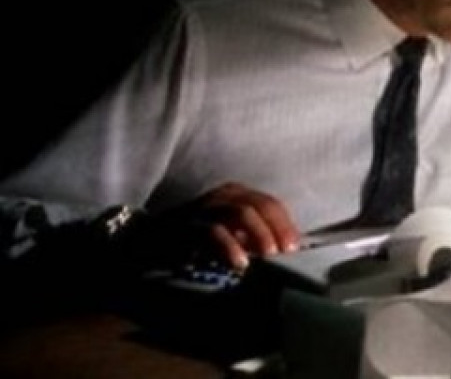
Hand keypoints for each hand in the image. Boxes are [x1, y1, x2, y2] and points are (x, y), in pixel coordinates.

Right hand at [127, 182, 301, 270]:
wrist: (145, 241)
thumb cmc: (195, 239)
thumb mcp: (230, 234)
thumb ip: (253, 237)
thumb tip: (284, 251)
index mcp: (236, 194)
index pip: (270, 203)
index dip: (286, 224)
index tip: (296, 248)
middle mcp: (222, 195)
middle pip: (260, 205)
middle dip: (277, 229)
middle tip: (286, 253)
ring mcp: (204, 207)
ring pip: (241, 213)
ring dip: (259, 235)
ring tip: (268, 257)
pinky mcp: (186, 224)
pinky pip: (213, 232)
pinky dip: (230, 247)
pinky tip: (240, 264)